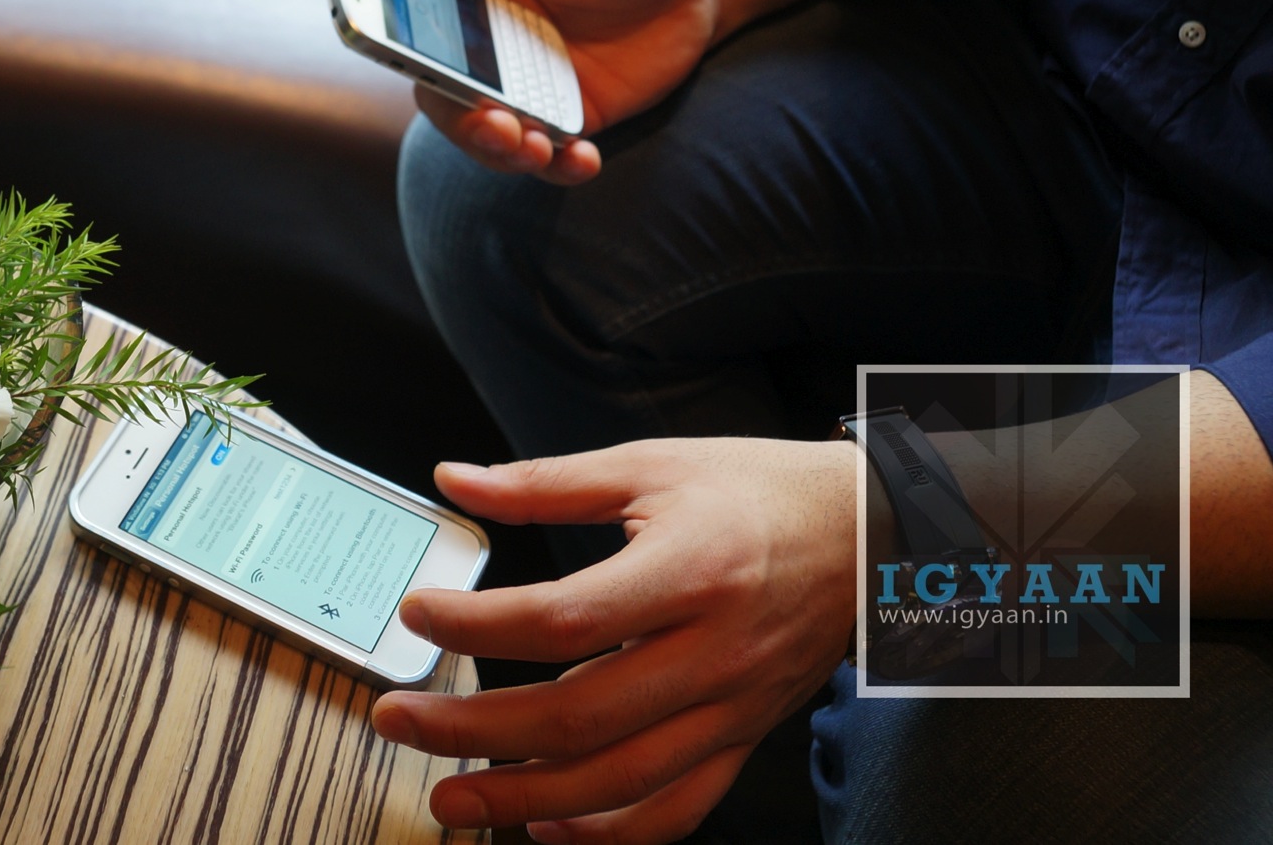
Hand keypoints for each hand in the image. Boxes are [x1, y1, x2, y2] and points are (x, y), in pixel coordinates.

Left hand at [372, 440, 857, 843]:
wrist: (873, 535)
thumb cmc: (760, 492)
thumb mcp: (652, 465)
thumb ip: (546, 482)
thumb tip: (454, 479)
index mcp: (689, 571)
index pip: (563, 619)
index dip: (478, 627)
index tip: (419, 614)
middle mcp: (712, 653)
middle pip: (578, 715)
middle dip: (474, 730)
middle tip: (399, 718)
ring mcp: (730, 709)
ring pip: (619, 781)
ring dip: (523, 800)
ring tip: (449, 799)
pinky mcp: (741, 739)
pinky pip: (674, 810)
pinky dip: (606, 834)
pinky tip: (546, 828)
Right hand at [411, 0, 855, 183]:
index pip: (410, 13)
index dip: (385, 34)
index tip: (389, 51)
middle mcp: (489, 40)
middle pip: (443, 89)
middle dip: (458, 116)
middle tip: (493, 122)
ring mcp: (527, 82)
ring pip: (487, 131)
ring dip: (499, 151)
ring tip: (533, 148)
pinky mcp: (570, 115)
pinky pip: (548, 153)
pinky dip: (557, 167)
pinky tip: (582, 159)